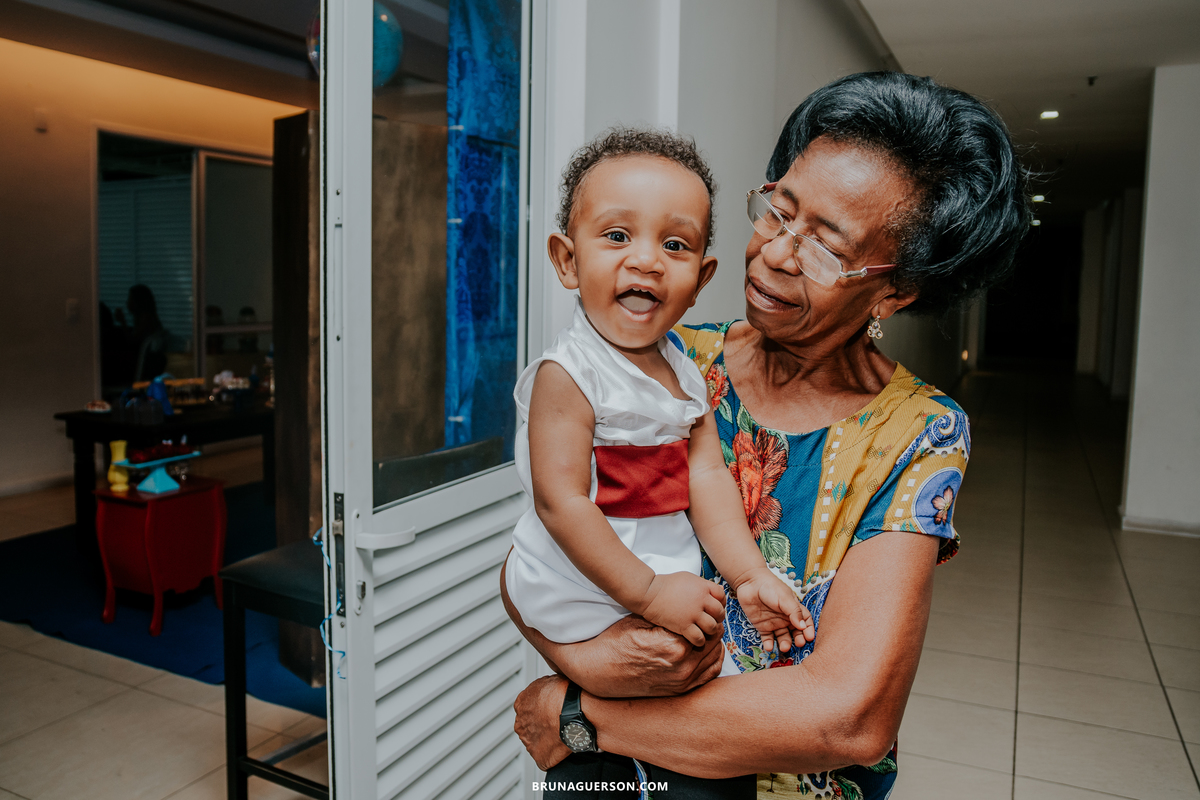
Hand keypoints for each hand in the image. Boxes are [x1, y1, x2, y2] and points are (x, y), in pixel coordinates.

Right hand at [501, 556, 724, 696]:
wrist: (596, 672)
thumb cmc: (613, 641)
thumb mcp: (638, 617)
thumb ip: (665, 612)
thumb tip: (690, 597)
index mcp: (672, 646)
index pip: (706, 623)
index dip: (706, 610)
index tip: (703, 602)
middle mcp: (680, 667)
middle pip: (714, 639)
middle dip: (711, 624)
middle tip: (705, 613)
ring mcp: (681, 682)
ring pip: (715, 656)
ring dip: (713, 642)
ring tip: (702, 628)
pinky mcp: (680, 691)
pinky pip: (709, 674)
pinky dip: (711, 660)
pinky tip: (704, 648)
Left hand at [514, 675, 572, 770]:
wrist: (573, 711)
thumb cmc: (565, 694)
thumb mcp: (552, 679)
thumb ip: (545, 686)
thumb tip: (550, 688)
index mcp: (521, 703)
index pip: (527, 707)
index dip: (541, 709)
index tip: (552, 710)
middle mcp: (520, 723)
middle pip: (529, 726)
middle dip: (542, 725)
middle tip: (559, 722)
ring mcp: (528, 741)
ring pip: (537, 741)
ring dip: (547, 739)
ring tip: (565, 733)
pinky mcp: (539, 756)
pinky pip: (546, 757)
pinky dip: (554, 754)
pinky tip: (566, 746)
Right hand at [638, 572, 726, 646]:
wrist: (649, 593)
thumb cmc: (666, 585)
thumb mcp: (688, 578)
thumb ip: (702, 585)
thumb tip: (715, 592)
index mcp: (702, 587)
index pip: (722, 596)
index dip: (721, 602)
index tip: (715, 607)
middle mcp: (701, 600)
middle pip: (720, 613)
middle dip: (717, 618)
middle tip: (711, 620)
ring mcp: (693, 614)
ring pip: (712, 627)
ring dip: (710, 631)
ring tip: (704, 630)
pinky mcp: (684, 626)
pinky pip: (699, 638)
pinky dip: (700, 640)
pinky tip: (696, 638)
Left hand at [734, 569, 814, 653]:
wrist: (749, 583)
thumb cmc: (770, 587)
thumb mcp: (785, 598)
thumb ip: (794, 612)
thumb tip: (803, 626)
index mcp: (793, 609)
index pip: (805, 621)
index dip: (808, 629)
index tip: (809, 637)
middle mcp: (785, 618)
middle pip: (795, 632)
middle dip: (798, 639)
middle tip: (799, 644)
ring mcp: (774, 623)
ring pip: (782, 637)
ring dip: (784, 643)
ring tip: (784, 647)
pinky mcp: (762, 626)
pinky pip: (767, 638)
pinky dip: (769, 644)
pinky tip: (769, 647)